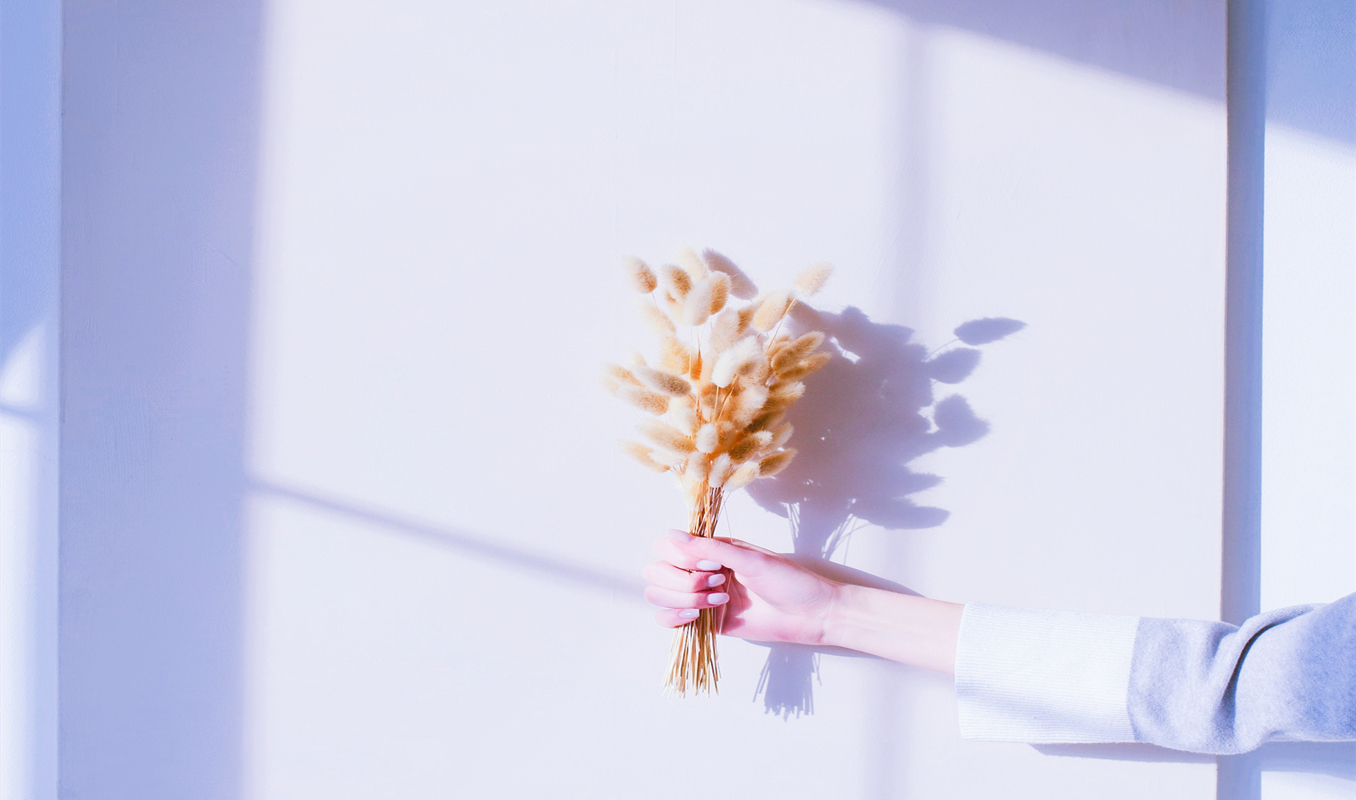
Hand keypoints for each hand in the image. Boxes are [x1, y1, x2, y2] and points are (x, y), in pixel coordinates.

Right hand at [643, 529, 842, 645]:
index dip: (678, 557)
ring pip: (659, 597)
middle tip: (716, 583)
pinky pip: (671, 621)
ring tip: (719, 601)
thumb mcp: (749, 559)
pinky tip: (696, 617)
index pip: (666, 547)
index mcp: (711, 550)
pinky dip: (674, 619)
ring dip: (683, 599)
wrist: (812, 614)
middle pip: (656, 573)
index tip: (708, 564)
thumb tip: (672, 534)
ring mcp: (701, 598)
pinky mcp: (707, 623)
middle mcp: (701, 571)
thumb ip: (709, 548)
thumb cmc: (788, 581)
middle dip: (680, 581)